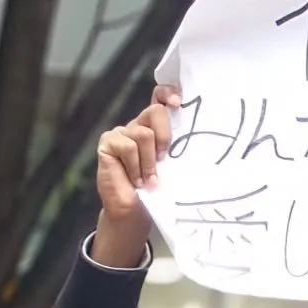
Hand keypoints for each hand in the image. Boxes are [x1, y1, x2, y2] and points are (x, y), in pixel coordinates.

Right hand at [91, 85, 180, 266]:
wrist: (134, 213)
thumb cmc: (156, 191)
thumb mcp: (172, 167)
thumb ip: (178, 149)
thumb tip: (199, 139)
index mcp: (155, 128)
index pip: (159, 99)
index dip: (168, 94)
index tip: (178, 103)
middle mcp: (138, 126)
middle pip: (155, 112)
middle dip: (165, 136)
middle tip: (164, 159)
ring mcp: (121, 133)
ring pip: (143, 134)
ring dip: (149, 163)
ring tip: (149, 180)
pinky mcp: (108, 143)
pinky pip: (127, 146)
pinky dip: (135, 167)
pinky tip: (136, 180)